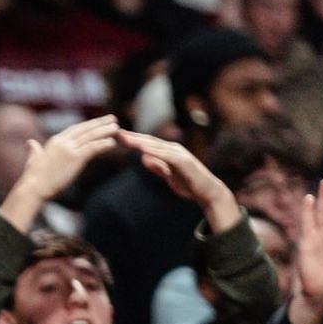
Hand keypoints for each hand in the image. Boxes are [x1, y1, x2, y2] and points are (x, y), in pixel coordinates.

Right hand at [0, 115, 120, 230]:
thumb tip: (30, 142)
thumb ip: (34, 150)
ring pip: (91, 136)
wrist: (34, 187)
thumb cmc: (33, 178)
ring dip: (105, 131)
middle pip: (85, 129)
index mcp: (54, 141)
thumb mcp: (33, 159)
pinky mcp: (75, 158)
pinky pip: (92, 148)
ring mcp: (69, 149)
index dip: (88, 125)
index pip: (75, 129)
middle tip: (112, 118)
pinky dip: (103, 144)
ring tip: (116, 127)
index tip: (98, 122)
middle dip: (99, 123)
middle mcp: (63, 142)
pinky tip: (112, 142)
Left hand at [118, 131, 241, 229]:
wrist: (208, 192)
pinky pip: (166, 155)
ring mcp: (179, 154)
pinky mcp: (184, 162)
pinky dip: (154, 151)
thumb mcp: (168, 175)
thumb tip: (143, 158)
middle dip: (131, 136)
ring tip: (125, 138)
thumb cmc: (189, 184)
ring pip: (156, 146)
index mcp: (168, 152)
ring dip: (139, 141)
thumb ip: (157, 166)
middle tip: (114, 131)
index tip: (116, 136)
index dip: (131, 140)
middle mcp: (173, 149)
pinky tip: (142, 149)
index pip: (147, 144)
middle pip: (149, 141)